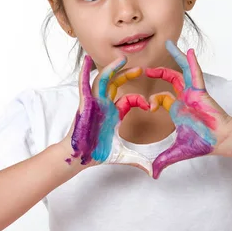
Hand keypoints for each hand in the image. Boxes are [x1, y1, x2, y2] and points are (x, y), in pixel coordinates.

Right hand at [62, 54, 152, 174]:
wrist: (79, 158)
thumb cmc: (96, 154)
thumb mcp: (123, 155)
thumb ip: (138, 160)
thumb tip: (153, 172)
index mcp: (113, 114)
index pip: (128, 100)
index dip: (139, 100)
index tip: (150, 105)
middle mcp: (104, 105)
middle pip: (116, 84)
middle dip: (127, 74)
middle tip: (141, 69)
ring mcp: (94, 103)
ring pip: (103, 80)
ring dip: (112, 69)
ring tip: (122, 58)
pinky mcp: (85, 104)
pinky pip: (84, 85)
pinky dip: (85, 72)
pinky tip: (87, 61)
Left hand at [145, 40, 231, 178]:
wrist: (221, 140)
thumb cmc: (203, 143)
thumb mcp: (177, 151)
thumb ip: (164, 160)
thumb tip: (153, 174)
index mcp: (177, 109)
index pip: (161, 99)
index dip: (152, 100)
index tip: (146, 104)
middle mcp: (184, 98)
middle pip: (170, 80)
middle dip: (159, 72)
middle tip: (146, 66)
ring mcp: (193, 92)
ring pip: (182, 71)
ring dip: (176, 58)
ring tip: (168, 44)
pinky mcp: (200, 90)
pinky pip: (196, 73)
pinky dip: (191, 62)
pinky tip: (188, 50)